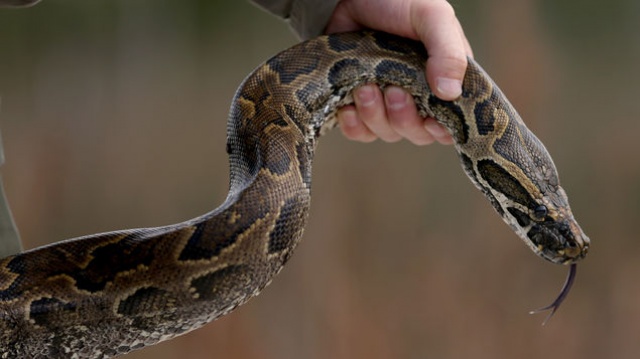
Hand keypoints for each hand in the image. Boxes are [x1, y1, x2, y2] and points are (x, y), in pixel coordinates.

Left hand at [325, 0, 472, 144]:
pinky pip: (359, 132)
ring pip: (386, 132)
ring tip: (364, 87)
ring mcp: (385, 101)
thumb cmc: (397, 1)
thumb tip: (451, 93)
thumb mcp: (431, 17)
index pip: (450, 122)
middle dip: (404, 118)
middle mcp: (417, 95)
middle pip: (416, 133)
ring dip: (375, 115)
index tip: (431, 122)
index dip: (440, 130)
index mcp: (443, 78)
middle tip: (393, 90)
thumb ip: (447, 52)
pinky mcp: (357, 103)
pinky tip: (347, 106)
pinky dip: (354, 124)